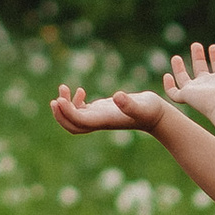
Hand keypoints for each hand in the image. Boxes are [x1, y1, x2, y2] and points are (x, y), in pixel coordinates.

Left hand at [50, 84, 164, 136]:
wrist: (157, 116)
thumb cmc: (151, 111)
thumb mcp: (142, 106)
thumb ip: (130, 104)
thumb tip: (118, 97)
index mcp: (105, 120)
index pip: (80, 122)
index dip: (68, 113)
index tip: (60, 100)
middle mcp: (99, 121)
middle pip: (72, 126)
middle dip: (61, 114)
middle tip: (57, 98)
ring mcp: (99, 117)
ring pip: (74, 118)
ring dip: (65, 106)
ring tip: (64, 88)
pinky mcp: (101, 111)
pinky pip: (81, 111)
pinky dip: (74, 102)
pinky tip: (80, 91)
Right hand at [161, 40, 214, 104]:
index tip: (214, 47)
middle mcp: (209, 86)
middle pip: (201, 71)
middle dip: (198, 58)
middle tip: (196, 45)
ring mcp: (197, 92)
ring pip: (185, 80)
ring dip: (180, 69)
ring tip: (176, 56)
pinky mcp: (186, 97)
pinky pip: (173, 92)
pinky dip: (169, 85)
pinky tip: (167, 75)